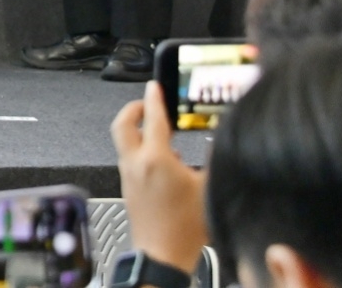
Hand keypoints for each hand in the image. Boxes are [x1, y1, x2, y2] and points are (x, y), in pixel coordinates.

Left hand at [110, 80, 207, 274]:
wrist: (162, 255)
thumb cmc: (184, 228)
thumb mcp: (209, 188)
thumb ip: (213, 161)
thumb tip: (218, 143)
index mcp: (155, 159)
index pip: (154, 118)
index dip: (155, 98)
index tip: (154, 86)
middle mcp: (135, 164)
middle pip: (123, 124)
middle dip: (133, 109)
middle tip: (146, 103)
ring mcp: (128, 176)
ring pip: (125, 142)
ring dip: (138, 131)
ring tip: (160, 133)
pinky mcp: (128, 188)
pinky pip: (130, 160)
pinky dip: (141, 151)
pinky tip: (161, 161)